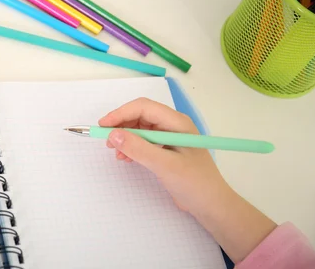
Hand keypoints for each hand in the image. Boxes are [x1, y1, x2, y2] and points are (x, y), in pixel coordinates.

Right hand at [99, 97, 226, 214]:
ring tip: (116, 152)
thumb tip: (113, 135)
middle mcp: (172, 125)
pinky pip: (144, 141)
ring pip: (140, 128)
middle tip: (107, 141)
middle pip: (140, 115)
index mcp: (177, 122)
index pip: (144, 107)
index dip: (121, 113)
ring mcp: (169, 137)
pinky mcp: (166, 149)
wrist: (211, 205)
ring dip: (125, 137)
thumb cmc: (194, 183)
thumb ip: (138, 149)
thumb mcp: (164, 165)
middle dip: (121, 125)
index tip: (103, 126)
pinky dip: (132, 147)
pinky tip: (126, 158)